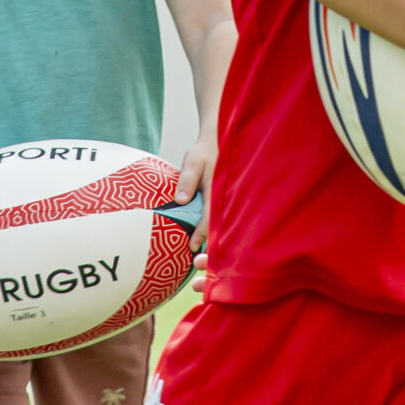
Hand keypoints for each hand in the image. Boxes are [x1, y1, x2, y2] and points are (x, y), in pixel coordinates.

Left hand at [176, 127, 215, 283]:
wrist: (219, 142)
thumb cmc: (205, 152)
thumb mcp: (194, 161)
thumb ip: (187, 179)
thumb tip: (180, 199)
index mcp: (217, 191)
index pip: (210, 217)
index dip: (202, 233)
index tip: (192, 246)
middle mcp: (223, 200)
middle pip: (218, 227)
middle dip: (210, 244)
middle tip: (198, 262)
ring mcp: (224, 202)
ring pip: (220, 226)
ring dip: (212, 240)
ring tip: (201, 259)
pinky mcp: (222, 203)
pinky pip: (218, 220)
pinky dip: (212, 231)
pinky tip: (205, 244)